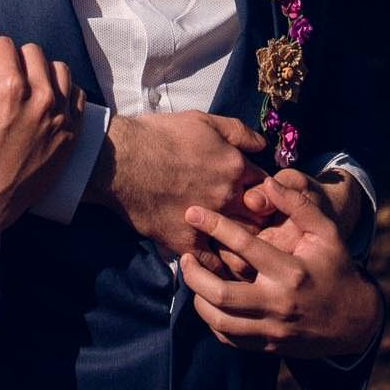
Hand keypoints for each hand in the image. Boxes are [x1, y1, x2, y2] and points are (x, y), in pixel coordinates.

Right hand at [0, 29, 82, 254]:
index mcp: (9, 89)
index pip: (3, 45)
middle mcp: (40, 99)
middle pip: (32, 52)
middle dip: (10, 60)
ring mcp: (60, 117)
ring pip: (58, 69)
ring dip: (38, 71)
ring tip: (22, 87)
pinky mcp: (71, 134)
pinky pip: (75, 94)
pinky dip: (60, 91)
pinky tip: (40, 102)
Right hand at [85, 111, 266, 262]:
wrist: (121, 160)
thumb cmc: (160, 135)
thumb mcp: (203, 120)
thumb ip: (238, 132)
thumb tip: (262, 145)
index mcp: (235, 166)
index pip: (268, 185)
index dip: (266, 191)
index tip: (259, 196)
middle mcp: (228, 196)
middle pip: (261, 218)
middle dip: (261, 221)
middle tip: (254, 224)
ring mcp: (208, 221)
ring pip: (242, 245)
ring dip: (245, 248)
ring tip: (243, 251)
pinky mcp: (186, 242)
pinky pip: (213, 264)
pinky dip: (220, 268)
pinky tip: (221, 268)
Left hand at [178, 174, 383, 359]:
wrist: (354, 319)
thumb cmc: (336, 267)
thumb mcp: (326, 231)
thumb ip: (298, 205)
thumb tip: (267, 183)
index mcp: (291, 271)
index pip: (244, 245)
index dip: (214, 226)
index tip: (191, 212)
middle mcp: (278, 302)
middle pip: (222, 294)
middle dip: (194, 274)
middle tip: (184, 255)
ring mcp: (272, 329)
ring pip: (220, 320)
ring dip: (197, 297)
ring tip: (191, 276)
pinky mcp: (267, 346)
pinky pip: (228, 338)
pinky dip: (211, 319)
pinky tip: (206, 300)